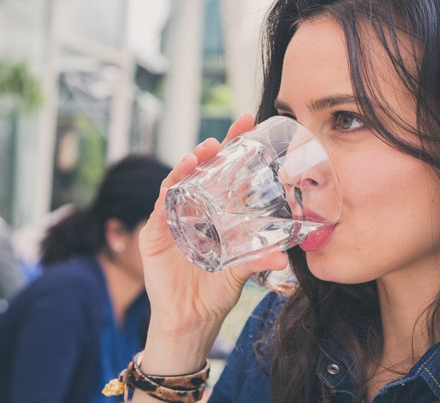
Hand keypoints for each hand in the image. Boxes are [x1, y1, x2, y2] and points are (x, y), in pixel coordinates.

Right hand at [137, 113, 287, 373]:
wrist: (192, 318)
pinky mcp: (154, 236)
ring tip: (199, 156)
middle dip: (210, 150)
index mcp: (216, 210)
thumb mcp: (241, 271)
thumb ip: (259, 260)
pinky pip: (158, 212)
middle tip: (222, 137)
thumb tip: (285, 257)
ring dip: (185, 167)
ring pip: (176, 184)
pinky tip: (174, 189)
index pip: (225, 170)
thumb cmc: (216, 289)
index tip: (250, 122)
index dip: (235, 146)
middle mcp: (193, 208)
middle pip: (200, 170)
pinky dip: (166, 199)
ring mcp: (172, 219)